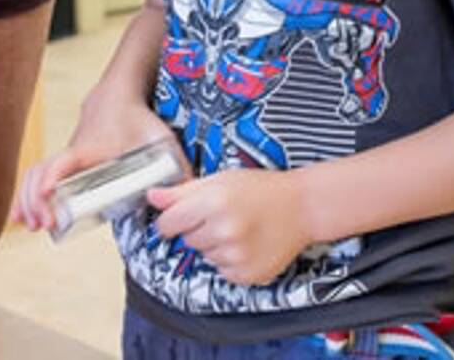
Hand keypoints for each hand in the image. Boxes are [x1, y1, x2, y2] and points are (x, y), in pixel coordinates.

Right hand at [10, 92, 182, 232]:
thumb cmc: (138, 119)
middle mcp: (72, 153)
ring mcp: (65, 158)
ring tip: (30, 226)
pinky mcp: (64, 163)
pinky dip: (27, 196)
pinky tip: (23, 218)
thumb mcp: (160, 140)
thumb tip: (191, 195)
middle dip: (36, 200)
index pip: (65, 160)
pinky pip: (37, 177)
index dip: (54, 176)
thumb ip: (178, 167)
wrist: (118, 95)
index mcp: (91, 149)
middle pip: (41, 173)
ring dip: (27, 201)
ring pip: (34, 175)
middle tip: (41, 225)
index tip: (49, 195)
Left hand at [148, 169, 308, 285]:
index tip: (180, 216)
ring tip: (238, 228)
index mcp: (213, 203)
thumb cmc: (261, 189)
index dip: (171, 219)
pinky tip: (246, 244)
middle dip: (198, 229)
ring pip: (205, 256)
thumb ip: (182, 191)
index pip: (167, 223)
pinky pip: (222, 271)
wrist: (302, 207)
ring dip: (214, 245)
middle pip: (186, 240)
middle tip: (222, 216)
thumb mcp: (220, 179)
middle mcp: (224, 231)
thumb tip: (152, 196)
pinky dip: (230, 260)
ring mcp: (237, 256)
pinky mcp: (248, 274)